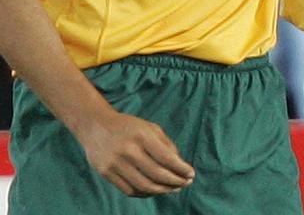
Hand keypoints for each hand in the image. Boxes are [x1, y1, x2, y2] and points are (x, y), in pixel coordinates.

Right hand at [77, 108, 194, 196]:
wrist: (96, 126)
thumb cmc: (129, 127)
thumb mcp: (150, 127)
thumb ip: (166, 144)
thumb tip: (180, 165)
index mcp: (142, 136)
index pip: (166, 158)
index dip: (181, 169)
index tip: (191, 174)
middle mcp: (128, 150)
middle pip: (156, 174)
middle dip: (174, 181)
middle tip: (185, 184)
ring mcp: (115, 163)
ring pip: (143, 185)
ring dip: (161, 191)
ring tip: (173, 189)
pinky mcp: (105, 173)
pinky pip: (128, 190)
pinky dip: (144, 193)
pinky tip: (155, 191)